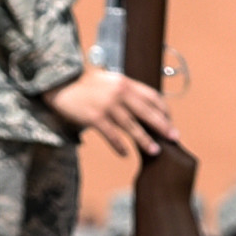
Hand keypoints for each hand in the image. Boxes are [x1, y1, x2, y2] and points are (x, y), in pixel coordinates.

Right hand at [46, 66, 179, 161]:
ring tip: (155, 151)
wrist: (61, 85)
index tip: (170, 120)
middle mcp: (119, 93)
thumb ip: (125, 90)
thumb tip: (144, 105)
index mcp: (125, 82)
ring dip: (145, 140)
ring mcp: (107, 105)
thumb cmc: (86, 85)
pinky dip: (119, 145)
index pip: (152, 96)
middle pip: (147, 112)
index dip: (164, 109)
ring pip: (132, 126)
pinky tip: (126, 153)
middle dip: (163, 126)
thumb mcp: (109, 81)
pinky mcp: (94, 117)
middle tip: (174, 137)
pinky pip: (112, 135)